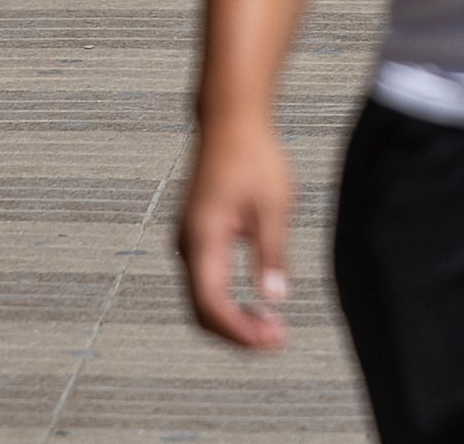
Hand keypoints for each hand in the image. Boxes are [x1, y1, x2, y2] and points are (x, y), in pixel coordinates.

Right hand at [177, 113, 299, 350]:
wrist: (230, 121)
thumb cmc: (253, 156)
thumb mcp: (273, 205)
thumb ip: (271, 253)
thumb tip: (275, 297)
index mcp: (202, 239)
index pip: (212, 304)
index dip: (239, 331)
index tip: (271, 341)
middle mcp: (187, 246)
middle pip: (202, 310)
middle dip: (236, 332)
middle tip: (276, 340)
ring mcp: (188, 241)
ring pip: (201, 298)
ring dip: (232, 319)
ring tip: (271, 327)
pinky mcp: (196, 236)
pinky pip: (204, 282)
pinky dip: (226, 301)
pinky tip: (255, 303)